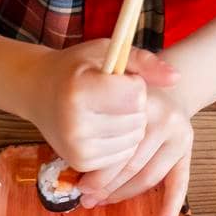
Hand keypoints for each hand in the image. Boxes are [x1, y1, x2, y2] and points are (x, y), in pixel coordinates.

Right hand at [26, 40, 178, 175]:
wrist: (39, 91)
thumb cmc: (77, 68)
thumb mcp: (108, 53)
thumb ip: (144, 63)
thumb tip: (177, 78)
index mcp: (80, 90)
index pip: (135, 96)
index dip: (134, 85)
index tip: (116, 79)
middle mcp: (76, 123)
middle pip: (137, 120)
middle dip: (134, 107)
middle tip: (111, 96)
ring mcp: (77, 147)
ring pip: (133, 141)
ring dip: (130, 126)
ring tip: (107, 111)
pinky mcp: (80, 162)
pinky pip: (122, 155)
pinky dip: (120, 142)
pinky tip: (102, 128)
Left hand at [77, 84, 193, 215]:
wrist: (167, 89)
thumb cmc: (128, 98)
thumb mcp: (112, 96)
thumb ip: (98, 120)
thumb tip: (73, 166)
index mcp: (141, 103)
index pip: (116, 146)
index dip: (97, 170)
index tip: (79, 185)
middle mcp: (165, 118)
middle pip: (131, 164)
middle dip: (105, 185)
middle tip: (86, 199)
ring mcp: (180, 136)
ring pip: (147, 177)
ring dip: (122, 195)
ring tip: (102, 202)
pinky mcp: (187, 151)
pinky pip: (179, 184)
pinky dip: (170, 207)